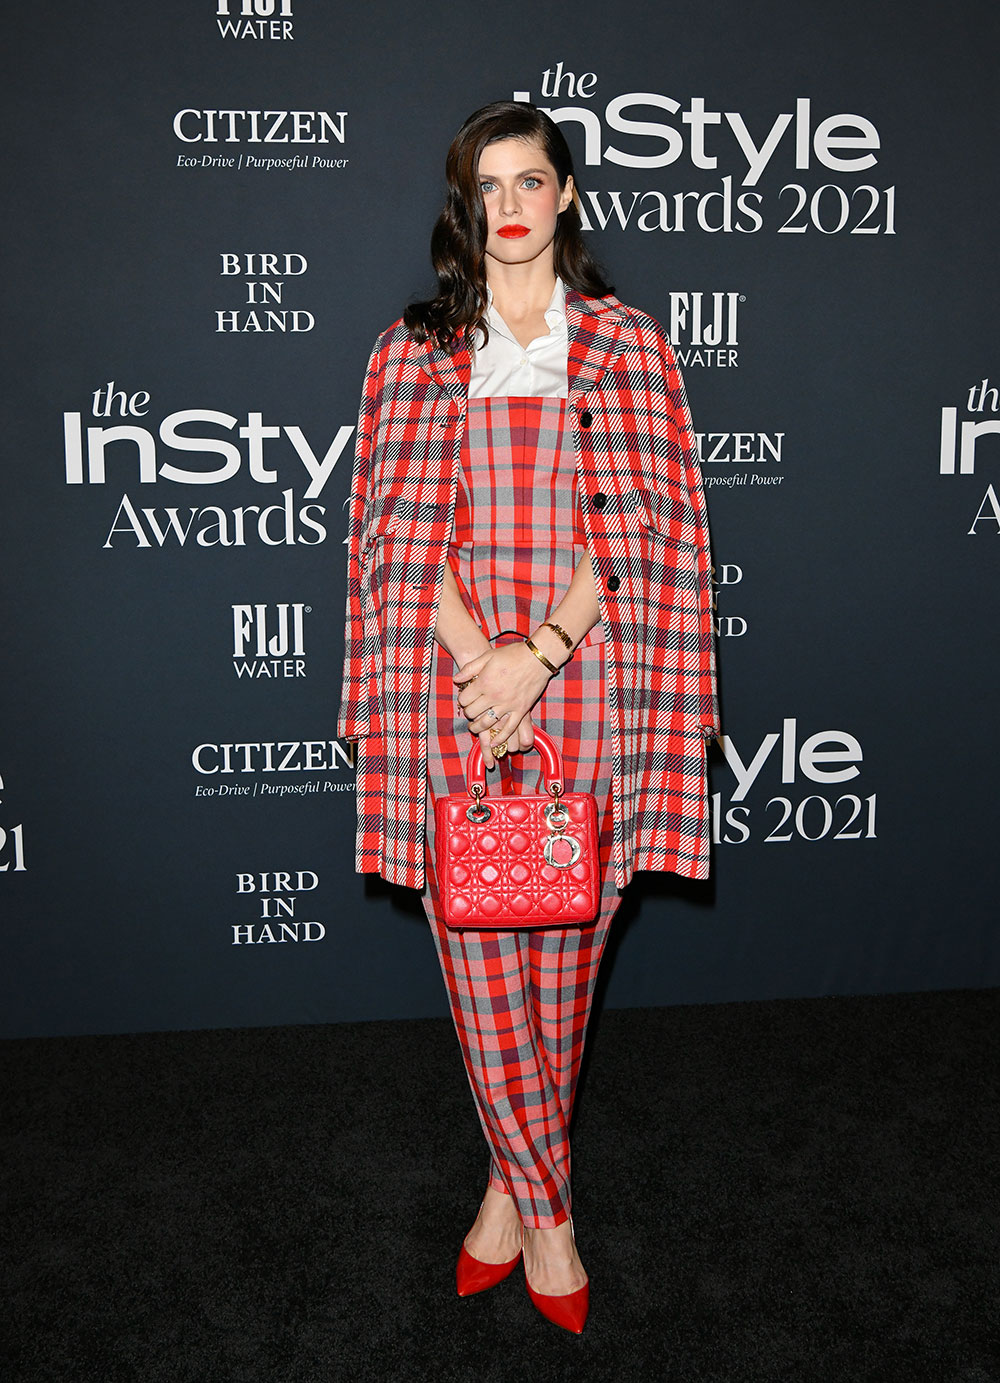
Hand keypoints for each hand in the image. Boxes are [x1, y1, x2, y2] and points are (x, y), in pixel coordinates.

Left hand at [454, 642, 552, 768]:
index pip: (465, 699)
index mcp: (484, 682)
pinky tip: (494, 742)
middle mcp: (494, 696)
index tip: (465, 698)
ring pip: (487, 723)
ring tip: (474, 728)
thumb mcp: (488, 656)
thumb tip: (456, 679)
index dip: (462, 699)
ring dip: (477, 728)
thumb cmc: (513, 654)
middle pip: (473, 712)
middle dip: (468, 713)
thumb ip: (470, 668)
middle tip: (469, 712)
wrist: (538, 657)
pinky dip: (500, 737)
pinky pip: (509, 728)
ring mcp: (508, 705)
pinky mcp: (521, 710)